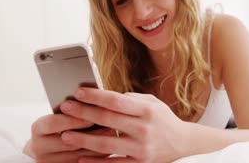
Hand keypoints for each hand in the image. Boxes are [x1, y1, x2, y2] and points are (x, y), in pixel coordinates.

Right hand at [23, 113, 112, 162]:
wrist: (50, 146)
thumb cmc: (62, 123)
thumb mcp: (62, 114)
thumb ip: (75, 108)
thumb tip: (96, 97)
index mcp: (38, 128)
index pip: (53, 123)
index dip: (72, 120)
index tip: (91, 116)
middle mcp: (39, 146)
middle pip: (67, 141)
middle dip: (90, 134)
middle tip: (110, 126)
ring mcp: (48, 160)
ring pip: (77, 155)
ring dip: (98, 145)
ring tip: (113, 135)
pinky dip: (97, 156)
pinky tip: (109, 146)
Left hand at [59, 87, 189, 162]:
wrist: (183, 143)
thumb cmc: (163, 119)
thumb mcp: (152, 103)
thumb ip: (131, 99)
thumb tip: (104, 96)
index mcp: (147, 110)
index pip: (116, 100)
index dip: (95, 96)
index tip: (78, 92)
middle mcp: (144, 128)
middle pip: (108, 119)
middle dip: (83, 112)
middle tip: (65, 107)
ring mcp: (141, 148)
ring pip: (106, 143)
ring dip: (83, 139)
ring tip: (65, 135)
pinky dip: (96, 162)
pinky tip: (80, 157)